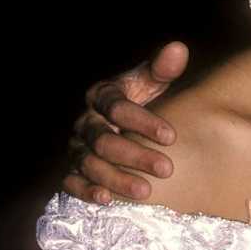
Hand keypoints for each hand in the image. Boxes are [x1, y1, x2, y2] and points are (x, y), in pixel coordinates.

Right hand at [63, 41, 188, 203]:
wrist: (121, 117)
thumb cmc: (141, 96)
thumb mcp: (151, 80)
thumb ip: (163, 68)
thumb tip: (178, 49)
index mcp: (101, 95)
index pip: (117, 108)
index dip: (143, 122)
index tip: (171, 136)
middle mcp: (85, 121)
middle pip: (104, 141)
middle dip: (135, 155)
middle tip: (167, 168)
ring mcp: (76, 146)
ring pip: (90, 164)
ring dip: (116, 179)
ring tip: (146, 191)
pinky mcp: (72, 168)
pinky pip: (72, 181)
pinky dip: (86, 191)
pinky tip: (107, 200)